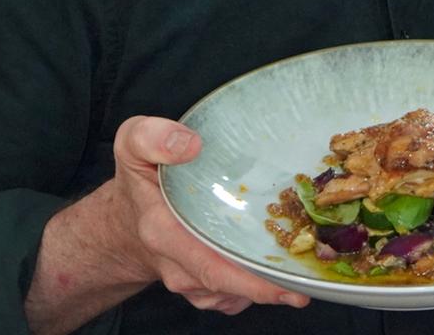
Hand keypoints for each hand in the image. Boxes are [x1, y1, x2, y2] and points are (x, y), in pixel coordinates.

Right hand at [26, 116, 308, 330]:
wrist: (121, 224)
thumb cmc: (138, 181)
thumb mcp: (132, 144)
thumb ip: (151, 137)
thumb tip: (190, 144)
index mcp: (165, 234)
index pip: (211, 266)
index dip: (251, 281)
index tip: (286, 285)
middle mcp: (178, 266)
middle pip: (231, 285)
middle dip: (273, 287)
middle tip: (312, 282)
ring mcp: (191, 282)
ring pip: (235, 293)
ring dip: (268, 283)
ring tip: (300, 264)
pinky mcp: (202, 288)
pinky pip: (233, 296)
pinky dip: (256, 286)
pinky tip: (273, 265)